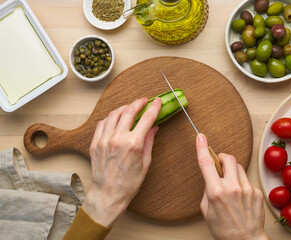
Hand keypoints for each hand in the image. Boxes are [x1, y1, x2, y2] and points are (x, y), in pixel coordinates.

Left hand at [82, 97, 161, 226]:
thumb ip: (149, 142)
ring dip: (124, 108)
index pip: (146, 118)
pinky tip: (115, 119)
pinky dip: (110, 117)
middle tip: (143, 101)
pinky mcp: (95, 143)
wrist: (108, 194)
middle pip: (129, 111)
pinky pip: (102, 123)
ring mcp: (104, 140)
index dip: (154, 107)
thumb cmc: (128, 183)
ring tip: (130, 108)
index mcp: (134, 144)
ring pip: (114, 114)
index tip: (157, 102)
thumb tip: (154, 128)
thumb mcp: (145, 163)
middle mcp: (118, 138)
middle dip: (138, 103)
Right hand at [196, 134, 267, 239]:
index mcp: (215, 192)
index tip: (200, 137)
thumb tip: (211, 178)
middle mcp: (232, 187)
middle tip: (220, 163)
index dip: (202, 147)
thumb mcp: (206, 210)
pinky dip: (242, 183)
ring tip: (231, 184)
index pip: (206, 163)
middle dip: (222, 157)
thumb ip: (207, 190)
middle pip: (228, 158)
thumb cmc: (224, 229)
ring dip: (232, 170)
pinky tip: (241, 196)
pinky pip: (247, 179)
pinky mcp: (257, 192)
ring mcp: (247, 188)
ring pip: (239, 167)